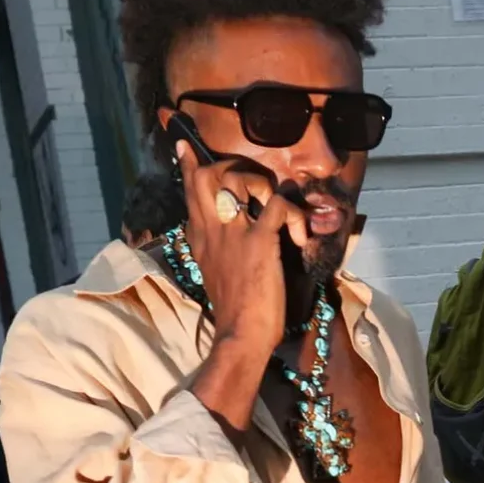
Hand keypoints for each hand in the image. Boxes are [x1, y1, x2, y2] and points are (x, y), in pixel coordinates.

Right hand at [176, 143, 309, 426]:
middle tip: (256, 182)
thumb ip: (214, 249)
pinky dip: (294, 213)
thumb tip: (220, 240)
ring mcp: (235, 234)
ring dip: (263, 184)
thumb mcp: (214, 272)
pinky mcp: (260, 243)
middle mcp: (213, 229)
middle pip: (209, 175)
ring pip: (238, 179)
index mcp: (201, 238)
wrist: (240, 336)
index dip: (191, 167)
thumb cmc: (233, 311)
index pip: (190, 192)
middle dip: (234, 167)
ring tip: (277, 209)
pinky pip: (277, 206)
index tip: (184, 146)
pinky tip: (299, 235)